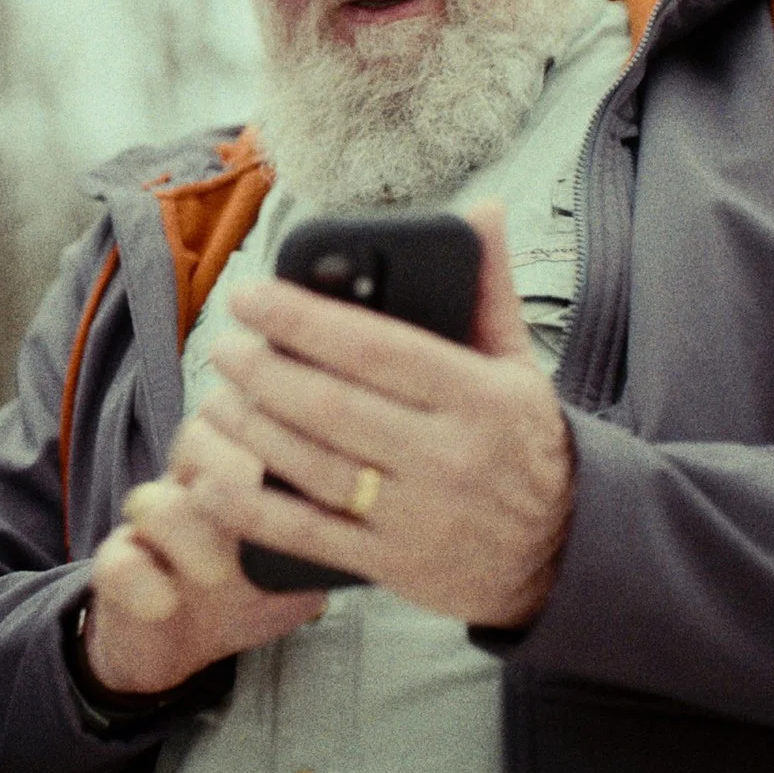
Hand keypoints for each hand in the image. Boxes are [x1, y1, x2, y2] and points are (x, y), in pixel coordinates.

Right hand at [83, 416, 327, 693]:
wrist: (174, 645)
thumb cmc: (240, 595)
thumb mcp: (294, 574)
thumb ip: (325, 547)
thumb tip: (381, 530)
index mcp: (235, 478)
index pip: (249, 421)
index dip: (273, 423)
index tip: (307, 441)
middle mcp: (188, 490)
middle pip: (196, 440)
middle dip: (225, 459)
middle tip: (253, 490)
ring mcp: (148, 530)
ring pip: (152, 499)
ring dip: (185, 531)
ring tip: (214, 572)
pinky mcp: (115, 572)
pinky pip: (116, 563)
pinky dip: (139, 581)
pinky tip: (165, 601)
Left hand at [192, 201, 572, 627]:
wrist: (564, 552)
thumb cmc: (522, 443)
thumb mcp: (517, 366)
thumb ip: (489, 290)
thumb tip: (482, 209)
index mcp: (479, 397)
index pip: (376, 348)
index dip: (303, 319)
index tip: (251, 297)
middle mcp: (449, 456)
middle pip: (332, 408)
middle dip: (264, 373)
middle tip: (224, 346)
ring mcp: (419, 516)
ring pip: (314, 466)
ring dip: (250, 430)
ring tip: (215, 398)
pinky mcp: (393, 563)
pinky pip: (309, 536)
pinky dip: (253, 511)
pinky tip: (209, 484)